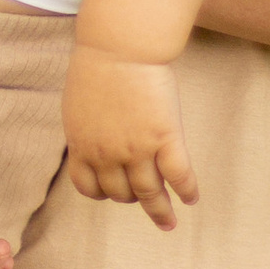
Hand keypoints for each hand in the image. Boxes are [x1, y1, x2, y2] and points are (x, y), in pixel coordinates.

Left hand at [63, 45, 197, 228]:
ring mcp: (137, 150)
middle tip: (145, 201)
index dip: (101, 194)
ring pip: (149, 193)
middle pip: (120, 193)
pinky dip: (186, 191)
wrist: (120, 47)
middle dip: (132, 199)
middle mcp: (107, 155)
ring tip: (168, 222)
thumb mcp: (78, 103)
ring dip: (159, 211)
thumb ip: (85, 127)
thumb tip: (91, 137)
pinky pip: (178, 175)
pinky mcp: (165, 138)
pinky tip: (191, 199)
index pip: (88, 186)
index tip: (112, 194)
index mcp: (82, 145)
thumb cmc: (97, 64)